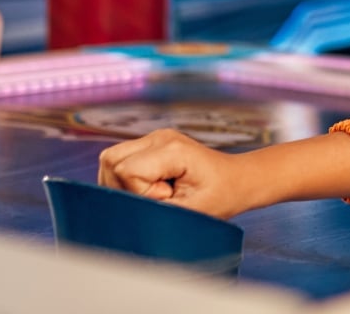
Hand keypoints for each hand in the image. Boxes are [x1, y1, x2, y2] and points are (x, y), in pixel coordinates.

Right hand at [99, 128, 251, 218]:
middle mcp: (160, 137)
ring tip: (158, 191)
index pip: (126, 171)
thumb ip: (153, 209)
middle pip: (111, 160)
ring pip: (110, 160)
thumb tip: (122, 211)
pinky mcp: (150, 145)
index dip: (141, 192)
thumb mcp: (190, 211)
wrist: (239, 181)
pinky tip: (152, 186)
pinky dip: (127, 180)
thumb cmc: (221, 196)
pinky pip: (119, 161)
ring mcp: (154, 138)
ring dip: (124, 183)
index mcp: (172, 149)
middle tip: (160, 196)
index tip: (168, 197)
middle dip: (125, 187)